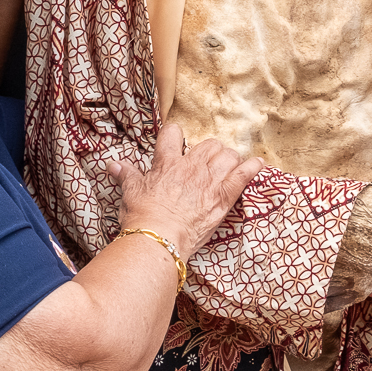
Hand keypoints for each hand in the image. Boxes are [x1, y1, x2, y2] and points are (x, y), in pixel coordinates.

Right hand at [105, 126, 263, 260]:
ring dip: (229, 159)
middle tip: (206, 163)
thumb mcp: (130, 193)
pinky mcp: (224, 196)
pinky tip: (257, 164)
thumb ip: (126, 175)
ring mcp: (210, 180)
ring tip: (227, 167)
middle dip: (209, 151)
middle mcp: (191, 167)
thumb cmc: (143, 217)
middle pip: (208, 145)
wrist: (159, 237)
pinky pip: (244, 175)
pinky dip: (252, 168)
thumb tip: (114, 165)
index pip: (172, 134)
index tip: (176, 141)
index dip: (174, 135)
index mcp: (167, 163)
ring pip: (228, 156)